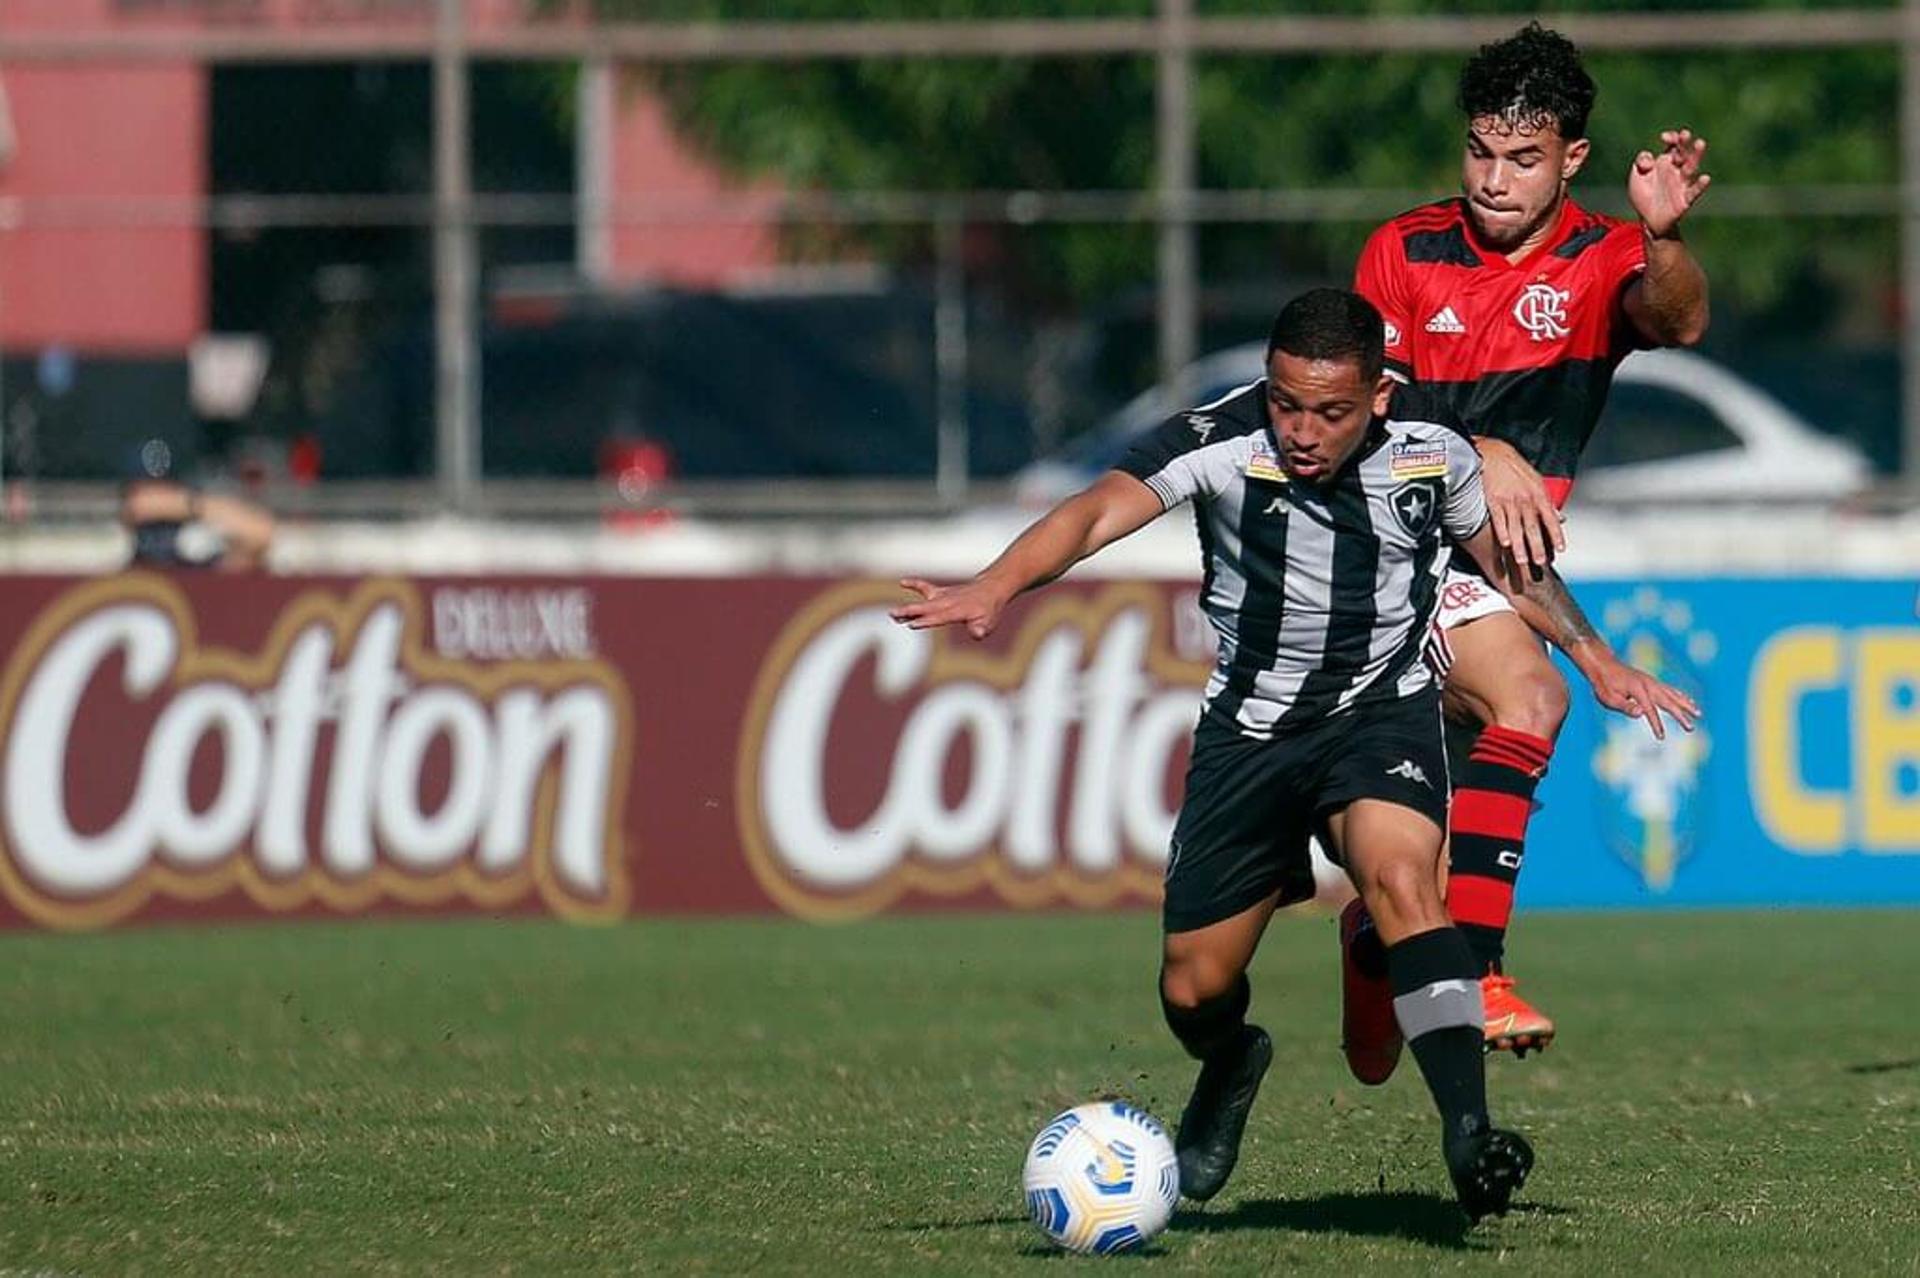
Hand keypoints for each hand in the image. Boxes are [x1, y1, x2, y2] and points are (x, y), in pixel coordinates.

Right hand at [890, 577, 1010, 639]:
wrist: (991, 589)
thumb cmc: (989, 610)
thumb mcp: (989, 622)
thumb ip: (981, 629)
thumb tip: (977, 633)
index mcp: (958, 611)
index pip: (939, 617)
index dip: (926, 621)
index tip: (912, 625)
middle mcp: (948, 602)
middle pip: (926, 608)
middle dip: (910, 612)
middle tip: (893, 614)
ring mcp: (944, 596)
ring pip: (923, 601)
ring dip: (908, 607)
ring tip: (892, 614)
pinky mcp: (941, 592)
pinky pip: (926, 587)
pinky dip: (915, 584)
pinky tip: (903, 582)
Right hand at [1476, 438, 1563, 571]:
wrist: (1493, 453)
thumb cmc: (1514, 467)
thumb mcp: (1536, 481)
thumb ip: (1547, 501)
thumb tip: (1559, 517)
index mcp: (1539, 494)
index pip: (1550, 519)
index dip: (1555, 535)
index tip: (1559, 549)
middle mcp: (1526, 499)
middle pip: (1533, 527)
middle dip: (1537, 546)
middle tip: (1540, 562)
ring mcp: (1509, 500)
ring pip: (1516, 527)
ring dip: (1519, 545)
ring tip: (1521, 560)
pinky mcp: (1493, 500)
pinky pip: (1499, 519)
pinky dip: (1502, 532)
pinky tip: (1505, 543)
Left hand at [1583, 649, 1700, 740]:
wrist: (1602, 664)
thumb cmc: (1603, 684)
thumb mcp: (1608, 698)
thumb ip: (1624, 706)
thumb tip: (1641, 714)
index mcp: (1637, 689)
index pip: (1650, 710)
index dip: (1656, 724)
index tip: (1661, 737)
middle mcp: (1648, 684)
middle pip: (1668, 702)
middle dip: (1680, 715)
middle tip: (1691, 728)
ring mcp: (1651, 681)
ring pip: (1673, 694)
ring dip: (1686, 704)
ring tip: (1698, 714)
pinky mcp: (1652, 681)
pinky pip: (1670, 690)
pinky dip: (1681, 696)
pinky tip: (1689, 702)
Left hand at [1629, 128, 1710, 238]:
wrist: (1648, 219)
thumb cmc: (1644, 195)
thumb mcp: (1636, 175)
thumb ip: (1640, 162)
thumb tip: (1650, 160)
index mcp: (1665, 162)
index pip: (1672, 145)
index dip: (1671, 138)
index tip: (1664, 137)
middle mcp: (1676, 170)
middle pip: (1683, 153)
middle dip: (1684, 143)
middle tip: (1685, 134)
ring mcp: (1682, 183)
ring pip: (1691, 167)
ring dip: (1695, 156)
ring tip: (1700, 143)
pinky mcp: (1685, 199)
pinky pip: (1694, 191)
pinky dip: (1700, 185)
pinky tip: (1705, 178)